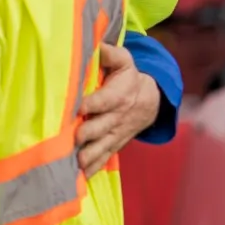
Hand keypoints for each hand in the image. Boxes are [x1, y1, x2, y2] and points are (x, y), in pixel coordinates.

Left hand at [77, 40, 162, 176]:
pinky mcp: (114, 144)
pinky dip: (94, 168)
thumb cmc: (127, 77)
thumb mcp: (123, 60)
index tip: (80, 107)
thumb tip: (98, 46)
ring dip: (90, 155)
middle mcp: (118, 116)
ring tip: (77, 163)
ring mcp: (116, 133)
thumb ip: (111, 53)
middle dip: (88, 133)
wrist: (149, 100)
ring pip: (103, 146)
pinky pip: (105, 158)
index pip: (107, 99)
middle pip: (103, 126)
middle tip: (74, 139)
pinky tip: (81, 178)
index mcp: (120, 93)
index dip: (94, 103)